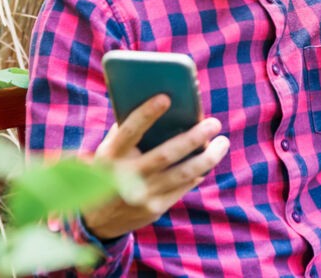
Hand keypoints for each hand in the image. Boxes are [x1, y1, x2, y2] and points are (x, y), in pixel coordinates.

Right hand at [83, 95, 228, 240]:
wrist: (98, 221)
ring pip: (184, 173)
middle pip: (166, 154)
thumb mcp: (107, 153)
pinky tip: (208, 161)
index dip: (146, 114)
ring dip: (209, 156)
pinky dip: (199, 172)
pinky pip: (184, 186)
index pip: (129, 132)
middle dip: (194, 137)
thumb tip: (156, 102)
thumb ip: (125, 133)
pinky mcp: (156, 208)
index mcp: (110, 157)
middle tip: (214, 123)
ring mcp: (143, 195)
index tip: (166, 97)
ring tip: (223, 142)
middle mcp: (127, 176)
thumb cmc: (109, 173)